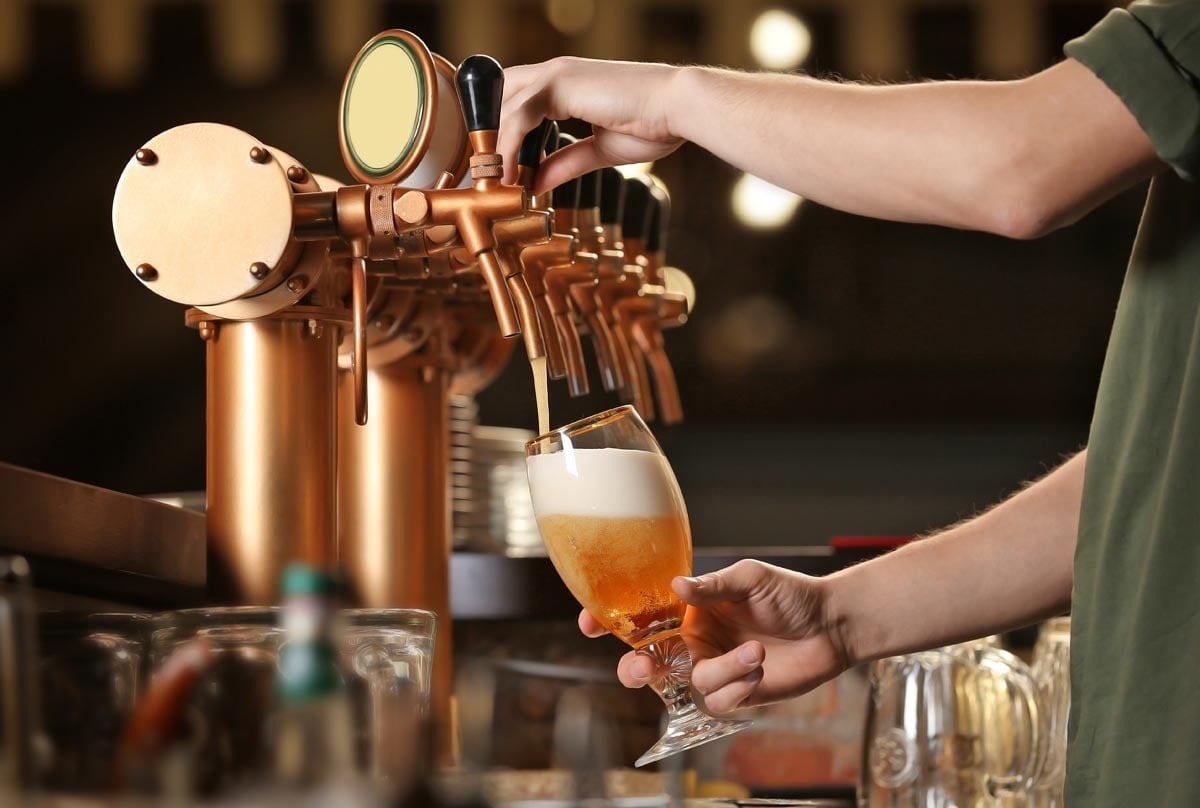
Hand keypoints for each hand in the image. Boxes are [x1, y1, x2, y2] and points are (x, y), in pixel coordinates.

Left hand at [499, 57, 686, 193]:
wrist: (679, 109)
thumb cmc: (653, 124)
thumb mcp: (599, 151)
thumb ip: (565, 163)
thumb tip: (536, 183)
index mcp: (567, 85)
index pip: (518, 101)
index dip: (503, 132)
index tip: (501, 169)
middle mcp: (557, 73)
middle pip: (500, 97)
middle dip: (489, 134)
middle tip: (487, 175)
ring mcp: (557, 74)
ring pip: (505, 107)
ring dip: (494, 146)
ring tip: (494, 182)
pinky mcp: (561, 83)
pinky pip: (519, 115)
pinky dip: (509, 146)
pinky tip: (510, 174)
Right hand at [579, 560, 851, 713]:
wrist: (830, 625)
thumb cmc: (790, 593)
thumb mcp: (749, 578)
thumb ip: (711, 586)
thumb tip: (674, 585)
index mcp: (688, 610)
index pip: (639, 618)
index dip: (608, 621)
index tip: (588, 622)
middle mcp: (693, 641)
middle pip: (646, 664)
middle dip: (637, 670)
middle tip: (647, 668)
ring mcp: (714, 668)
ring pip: (691, 683)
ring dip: (722, 670)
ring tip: (757, 651)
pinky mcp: (737, 693)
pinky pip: (719, 701)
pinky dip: (739, 686)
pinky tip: (762, 667)